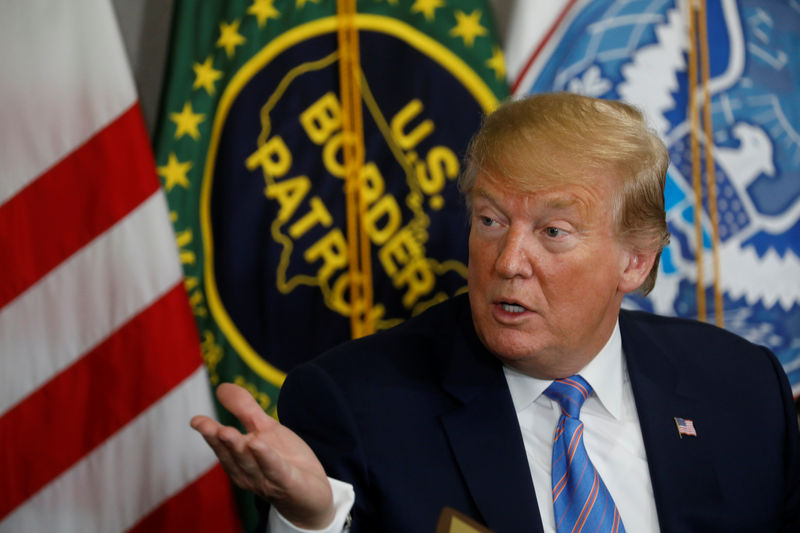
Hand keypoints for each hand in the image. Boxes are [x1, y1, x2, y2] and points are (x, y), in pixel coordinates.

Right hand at [191, 383, 334, 529]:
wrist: (312, 490)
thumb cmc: (283, 458)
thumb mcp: (265, 429)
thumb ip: (244, 409)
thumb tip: (221, 387)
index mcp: (239, 459)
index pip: (222, 445)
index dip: (209, 433)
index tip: (195, 420)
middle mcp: (248, 472)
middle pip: (232, 454)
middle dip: (220, 440)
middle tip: (207, 425)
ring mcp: (266, 479)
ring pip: (249, 463)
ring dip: (237, 448)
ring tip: (226, 431)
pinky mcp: (287, 483)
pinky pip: (275, 469)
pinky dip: (266, 458)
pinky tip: (257, 444)